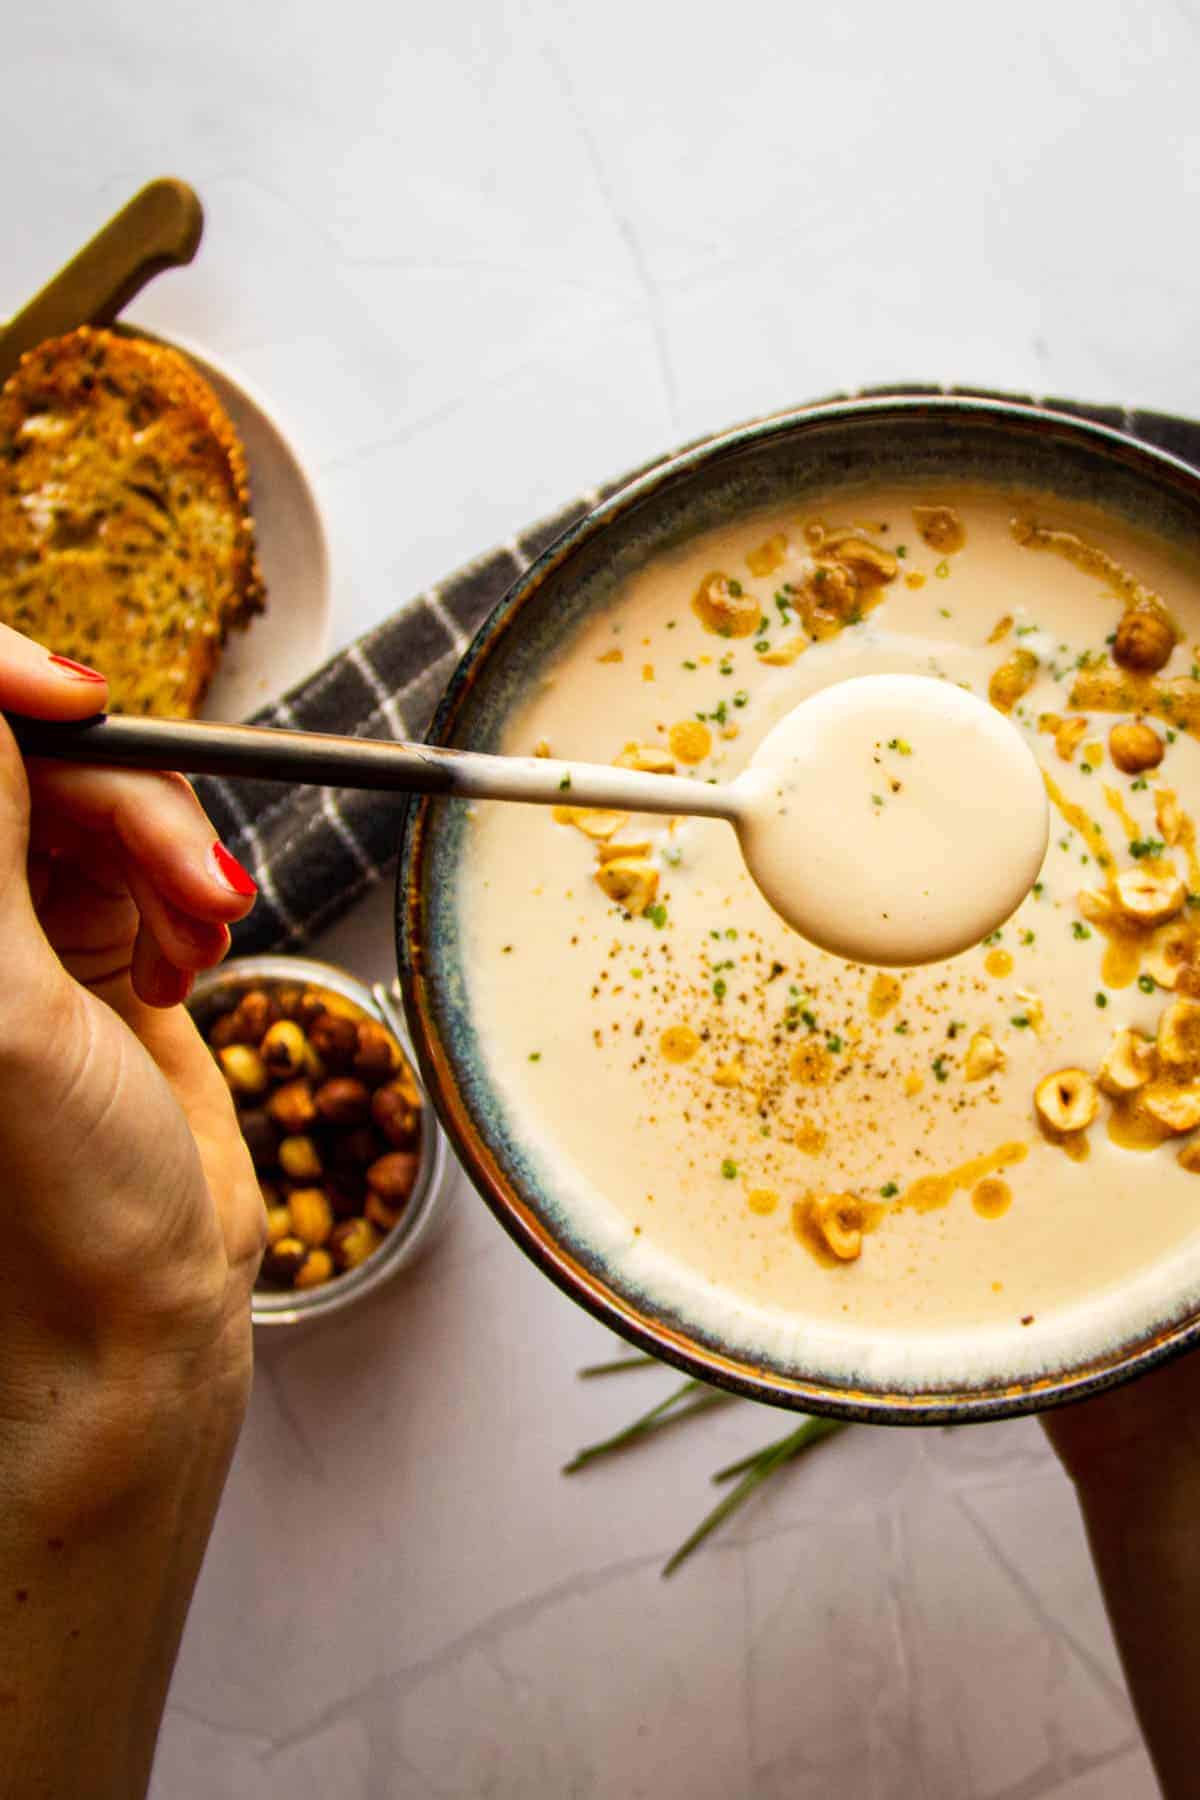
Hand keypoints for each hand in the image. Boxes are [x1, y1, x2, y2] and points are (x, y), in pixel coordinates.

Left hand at [0, 625, 264, 1455]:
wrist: (128, 1307)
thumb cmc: (43, 1200)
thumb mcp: (3, 1005)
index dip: (5, 686)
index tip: (78, 701)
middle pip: (32, 758)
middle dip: (124, 796)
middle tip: (188, 870)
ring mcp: (6, 920)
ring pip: (98, 794)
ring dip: (169, 850)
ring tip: (199, 935)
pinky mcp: (78, 940)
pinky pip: (146, 851)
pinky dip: (185, 888)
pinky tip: (189, 960)